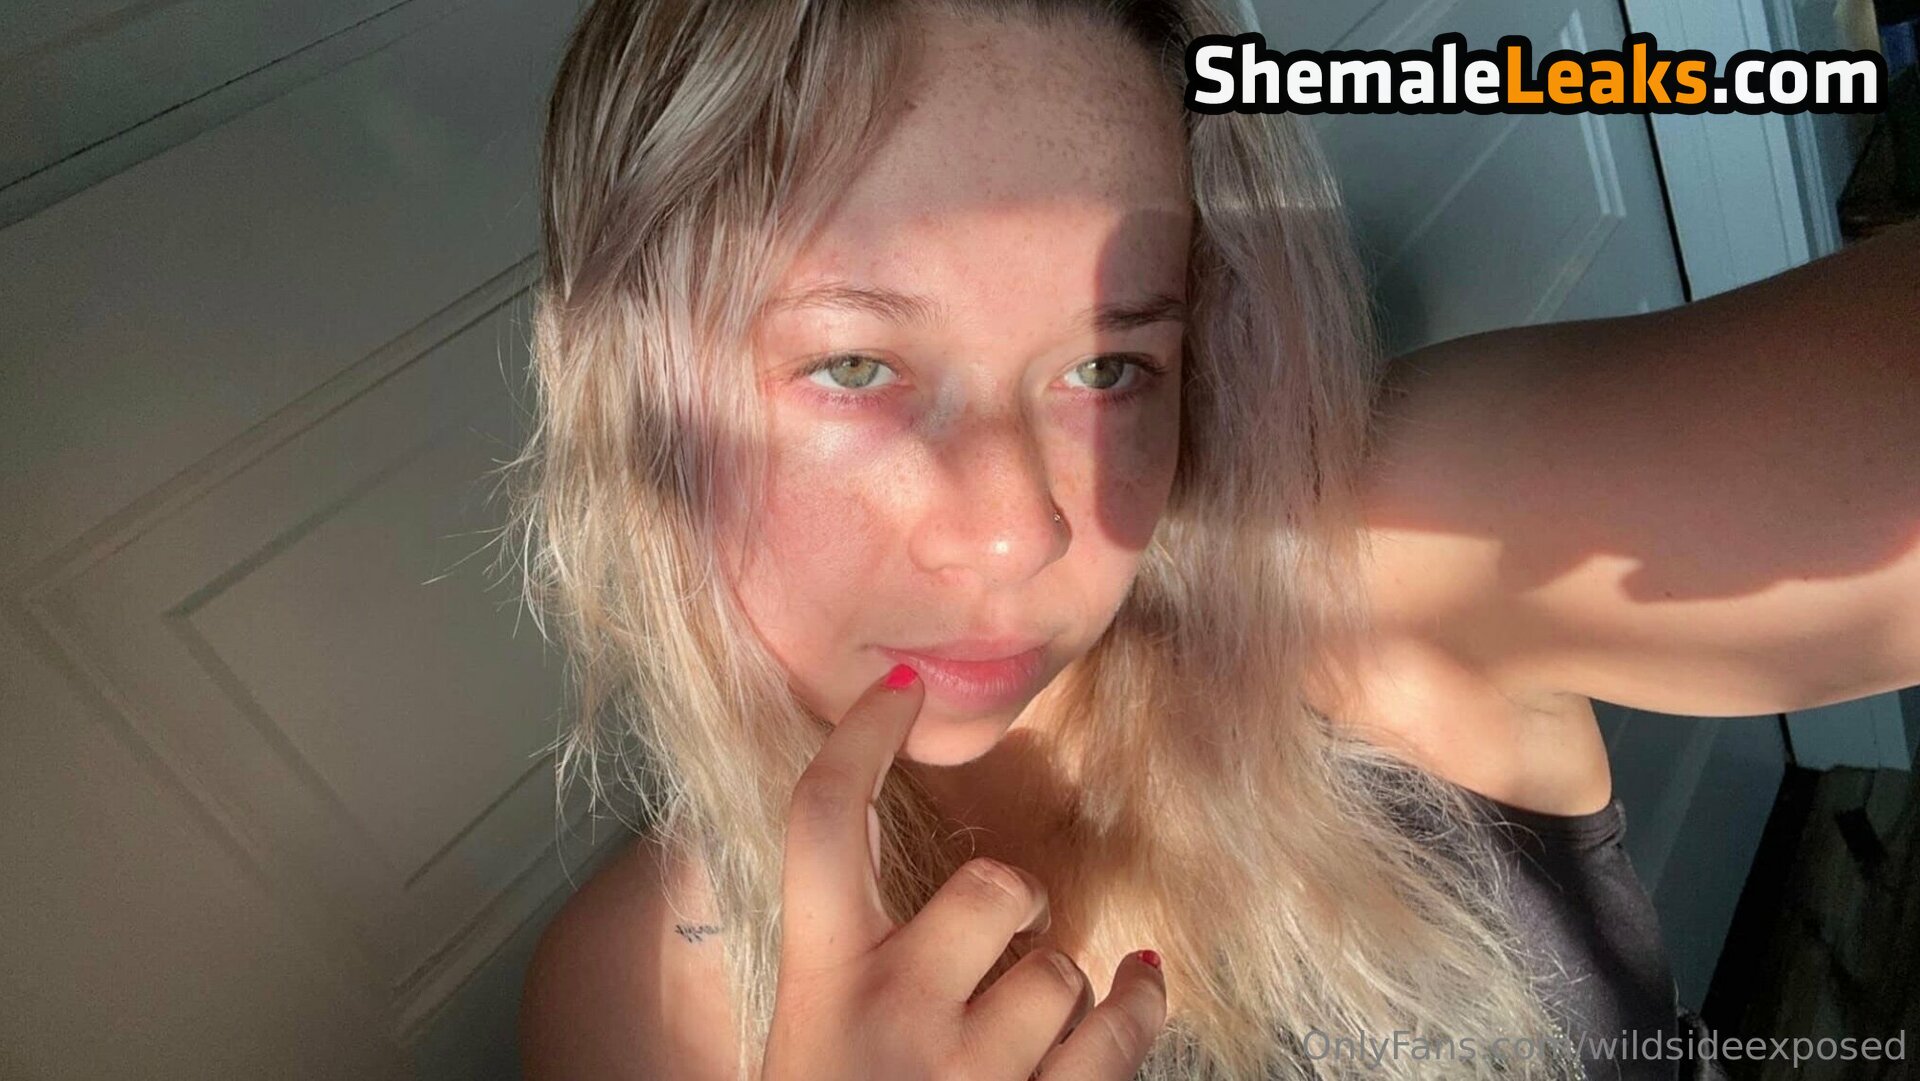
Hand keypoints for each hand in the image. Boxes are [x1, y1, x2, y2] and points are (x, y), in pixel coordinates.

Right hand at [760, 663, 1167, 1079]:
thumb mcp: (809, 1040)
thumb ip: (844, 964)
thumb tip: (886, 871)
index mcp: (821, 987)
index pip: (824, 822)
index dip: (860, 737)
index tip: (901, 688)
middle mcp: (892, 1020)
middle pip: (993, 888)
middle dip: (1018, 901)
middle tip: (1007, 933)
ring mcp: (968, 1077)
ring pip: (1062, 973)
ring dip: (1062, 990)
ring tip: (1033, 1023)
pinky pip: (1120, 1035)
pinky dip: (1137, 1006)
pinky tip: (1134, 987)